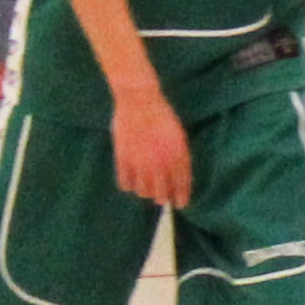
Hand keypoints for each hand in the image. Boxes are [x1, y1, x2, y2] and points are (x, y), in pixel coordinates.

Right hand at [109, 85, 191, 210]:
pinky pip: (125, 183)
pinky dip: (128, 184)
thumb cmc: (162, 115)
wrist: (139, 100)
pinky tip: (130, 180)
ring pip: (143, 191)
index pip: (181, 185)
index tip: (180, 204)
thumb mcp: (179, 135)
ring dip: (146, 192)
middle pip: (161, 193)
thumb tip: (179, 177)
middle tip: (162, 198)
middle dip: (163, 197)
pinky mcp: (123, 159)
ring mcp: (140, 163)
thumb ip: (180, 157)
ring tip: (146, 187)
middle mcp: (160, 163)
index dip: (181, 197)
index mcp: (178, 156)